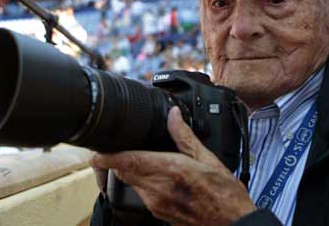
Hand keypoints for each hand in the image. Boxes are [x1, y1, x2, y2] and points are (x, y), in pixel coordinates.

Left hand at [90, 106, 255, 225]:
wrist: (232, 224)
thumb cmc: (224, 194)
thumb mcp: (208, 159)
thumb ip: (185, 136)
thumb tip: (173, 115)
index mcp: (169, 170)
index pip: (125, 161)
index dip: (105, 155)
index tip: (96, 148)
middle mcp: (157, 189)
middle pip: (121, 171)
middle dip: (115, 158)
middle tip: (116, 145)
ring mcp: (155, 203)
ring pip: (129, 181)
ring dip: (130, 169)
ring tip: (142, 157)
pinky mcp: (157, 212)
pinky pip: (140, 193)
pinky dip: (142, 181)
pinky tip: (157, 175)